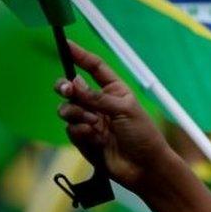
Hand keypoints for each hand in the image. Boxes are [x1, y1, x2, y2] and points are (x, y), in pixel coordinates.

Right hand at [55, 41, 176, 193]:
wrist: (144, 167)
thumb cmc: (142, 134)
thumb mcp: (124, 110)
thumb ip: (97, 98)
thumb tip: (74, 84)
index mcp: (115, 90)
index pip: (94, 68)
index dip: (80, 56)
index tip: (66, 45)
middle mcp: (100, 103)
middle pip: (73, 88)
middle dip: (66, 86)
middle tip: (67, 90)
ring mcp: (91, 120)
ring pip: (68, 109)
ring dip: (76, 113)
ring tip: (92, 123)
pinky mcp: (84, 138)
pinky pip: (71, 129)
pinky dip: (80, 132)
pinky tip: (95, 138)